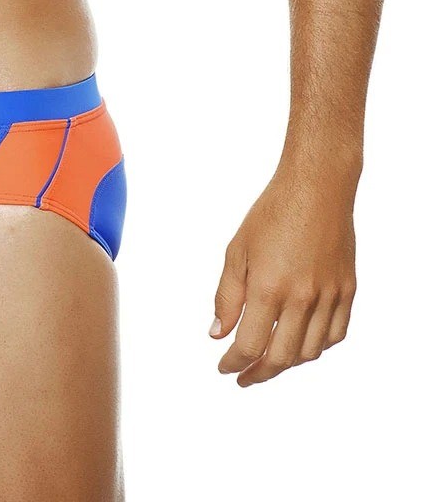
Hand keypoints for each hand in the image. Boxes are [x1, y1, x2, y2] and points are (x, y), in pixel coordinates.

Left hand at [210, 168, 356, 385]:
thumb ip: (227, 297)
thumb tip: (218, 334)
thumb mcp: (237, 252)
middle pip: (281, 357)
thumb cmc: (271, 215)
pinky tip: (302, 344)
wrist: (316, 189)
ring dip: (288, 363)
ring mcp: (329, 296)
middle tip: (244, 376)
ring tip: (269, 361)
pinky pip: (335, 334)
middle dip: (259, 373)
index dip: (234, 363)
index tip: (224, 368)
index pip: (249, 345)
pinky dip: (317, 347)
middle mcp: (302, 298)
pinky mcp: (348, 290)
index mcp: (268, 287)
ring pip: (310, 352)